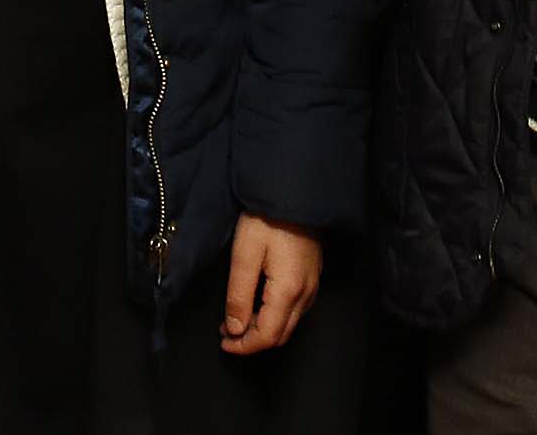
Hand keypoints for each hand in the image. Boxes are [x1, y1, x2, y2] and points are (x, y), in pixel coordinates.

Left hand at [221, 212, 322, 352]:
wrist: (294, 192)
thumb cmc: (267, 219)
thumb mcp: (245, 255)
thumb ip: (239, 296)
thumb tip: (235, 329)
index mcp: (288, 291)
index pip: (267, 336)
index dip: (244, 346)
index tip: (224, 342)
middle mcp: (306, 293)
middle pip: (281, 335)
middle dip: (252, 340)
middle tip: (227, 332)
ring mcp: (312, 285)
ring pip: (289, 324)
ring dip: (263, 329)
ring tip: (237, 318)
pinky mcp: (312, 275)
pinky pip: (296, 309)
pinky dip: (275, 316)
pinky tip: (257, 304)